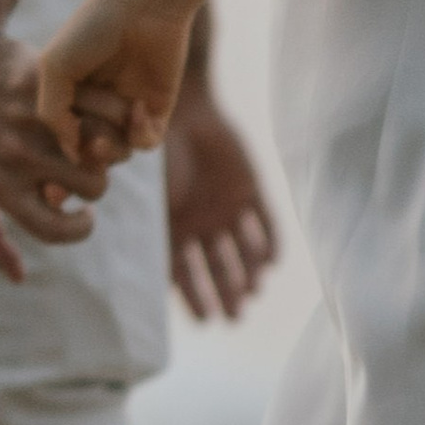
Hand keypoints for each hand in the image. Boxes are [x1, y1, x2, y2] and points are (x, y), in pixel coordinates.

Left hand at [0, 33, 113, 280]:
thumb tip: (19, 277)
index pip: (55, 229)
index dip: (78, 229)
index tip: (83, 218)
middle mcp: (16, 154)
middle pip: (90, 186)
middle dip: (95, 185)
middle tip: (86, 173)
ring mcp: (33, 117)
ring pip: (102, 145)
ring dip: (106, 149)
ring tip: (95, 146)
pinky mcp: (48, 81)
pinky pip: (99, 107)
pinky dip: (110, 114)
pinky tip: (100, 117)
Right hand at [37, 0, 195, 172]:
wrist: (146, 5)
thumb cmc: (93, 28)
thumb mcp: (55, 66)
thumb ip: (51, 111)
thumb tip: (70, 152)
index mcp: (69, 94)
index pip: (63, 140)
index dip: (62, 155)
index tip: (61, 156)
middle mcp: (97, 105)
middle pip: (90, 154)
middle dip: (89, 153)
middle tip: (91, 139)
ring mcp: (126, 109)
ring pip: (119, 153)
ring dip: (115, 147)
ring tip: (111, 129)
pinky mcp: (155, 110)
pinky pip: (146, 143)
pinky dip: (140, 135)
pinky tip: (137, 110)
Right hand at [160, 85, 275, 319]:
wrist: (179, 104)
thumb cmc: (156, 156)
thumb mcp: (152, 201)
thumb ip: (158, 236)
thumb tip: (157, 281)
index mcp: (173, 231)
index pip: (186, 276)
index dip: (196, 299)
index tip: (207, 320)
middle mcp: (201, 225)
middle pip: (218, 269)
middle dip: (228, 292)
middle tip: (237, 315)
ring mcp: (226, 207)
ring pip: (243, 251)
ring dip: (249, 272)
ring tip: (253, 289)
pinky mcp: (251, 188)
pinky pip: (267, 221)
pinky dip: (271, 241)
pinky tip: (273, 262)